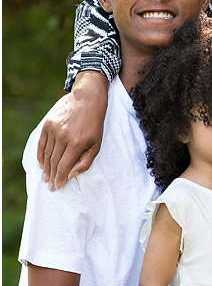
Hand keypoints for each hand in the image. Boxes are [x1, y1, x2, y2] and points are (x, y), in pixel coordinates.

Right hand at [37, 74, 107, 189]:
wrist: (87, 99)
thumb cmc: (94, 124)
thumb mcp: (96, 144)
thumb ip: (85, 162)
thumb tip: (70, 175)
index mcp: (77, 142)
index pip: (64, 166)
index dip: (60, 178)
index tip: (58, 187)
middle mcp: (63, 136)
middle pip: (54, 162)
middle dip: (52, 176)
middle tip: (50, 186)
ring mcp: (53, 129)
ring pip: (46, 154)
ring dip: (45, 168)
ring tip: (46, 178)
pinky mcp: (47, 124)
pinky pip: (41, 144)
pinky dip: (40, 155)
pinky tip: (41, 164)